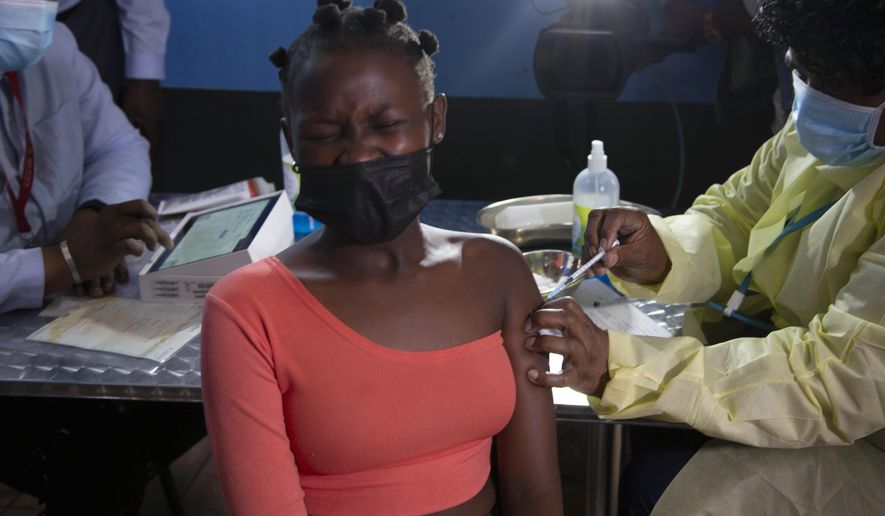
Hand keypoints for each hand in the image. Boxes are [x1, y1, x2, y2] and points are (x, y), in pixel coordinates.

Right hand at [58, 200, 172, 292]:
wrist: (69, 259)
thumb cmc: (92, 243)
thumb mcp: (108, 226)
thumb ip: (125, 222)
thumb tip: (149, 224)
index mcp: (112, 211)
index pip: (140, 204)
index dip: (152, 214)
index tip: (154, 225)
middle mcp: (113, 219)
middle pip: (147, 219)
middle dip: (161, 232)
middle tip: (166, 244)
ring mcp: (112, 233)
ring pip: (143, 228)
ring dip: (153, 239)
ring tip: (150, 248)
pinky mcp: (111, 248)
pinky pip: (132, 245)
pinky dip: (139, 249)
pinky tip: (137, 253)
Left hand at [121, 79, 165, 161]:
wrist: (146, 76)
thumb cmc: (136, 95)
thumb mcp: (128, 111)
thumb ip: (128, 126)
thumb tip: (127, 139)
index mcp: (155, 127)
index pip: (154, 148)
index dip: (150, 158)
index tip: (147, 167)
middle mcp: (162, 125)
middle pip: (157, 142)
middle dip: (151, 151)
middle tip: (144, 159)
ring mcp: (163, 117)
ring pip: (157, 134)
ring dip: (151, 141)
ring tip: (143, 147)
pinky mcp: (161, 111)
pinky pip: (157, 126)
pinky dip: (151, 132)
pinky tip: (144, 130)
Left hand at [524, 297, 609, 395]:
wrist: (609, 374)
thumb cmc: (589, 349)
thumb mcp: (583, 330)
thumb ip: (566, 321)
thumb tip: (536, 312)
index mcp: (585, 324)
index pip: (568, 304)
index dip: (548, 306)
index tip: (535, 313)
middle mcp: (585, 338)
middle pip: (567, 319)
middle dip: (542, 318)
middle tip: (528, 327)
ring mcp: (582, 358)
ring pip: (566, 345)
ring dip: (542, 342)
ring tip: (528, 345)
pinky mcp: (577, 378)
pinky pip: (562, 378)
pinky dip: (545, 377)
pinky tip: (532, 375)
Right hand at [583, 207, 669, 283]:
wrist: (649, 268)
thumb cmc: (651, 257)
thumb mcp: (641, 256)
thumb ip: (623, 256)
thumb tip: (606, 259)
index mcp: (633, 218)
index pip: (615, 215)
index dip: (607, 231)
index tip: (604, 249)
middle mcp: (617, 220)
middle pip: (596, 218)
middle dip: (592, 238)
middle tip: (596, 256)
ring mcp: (606, 229)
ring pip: (589, 234)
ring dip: (589, 253)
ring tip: (598, 270)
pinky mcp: (599, 242)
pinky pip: (587, 247)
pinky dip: (587, 259)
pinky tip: (592, 271)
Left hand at [636, 0, 705, 70]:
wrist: (711, 25)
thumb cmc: (694, 15)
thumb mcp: (680, 6)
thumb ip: (669, 4)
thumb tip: (661, 4)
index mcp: (666, 36)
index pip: (651, 48)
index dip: (643, 56)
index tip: (636, 64)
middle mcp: (671, 44)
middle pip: (656, 56)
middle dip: (647, 62)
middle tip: (638, 69)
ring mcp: (678, 47)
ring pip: (663, 55)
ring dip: (655, 58)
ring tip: (648, 60)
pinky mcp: (685, 47)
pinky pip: (670, 52)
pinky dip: (663, 53)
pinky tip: (661, 51)